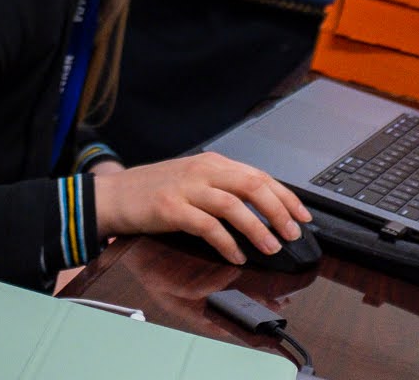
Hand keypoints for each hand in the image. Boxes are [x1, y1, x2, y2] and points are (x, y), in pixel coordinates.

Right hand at [92, 151, 310, 265]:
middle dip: (279, 211)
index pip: (260, 176)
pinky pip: (208, 226)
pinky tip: (236, 256)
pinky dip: (227, 243)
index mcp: (213, 163)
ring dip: (258, 228)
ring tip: (271, 247)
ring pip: (234, 205)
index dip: (286, 197)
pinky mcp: (172, 208)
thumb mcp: (193, 180)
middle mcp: (203, 170)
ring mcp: (187, 188)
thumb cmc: (154, 190)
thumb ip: (223, 187)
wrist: (114, 194)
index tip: (304, 216)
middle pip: (253, 186)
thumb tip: (261, 207)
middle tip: (293, 233)